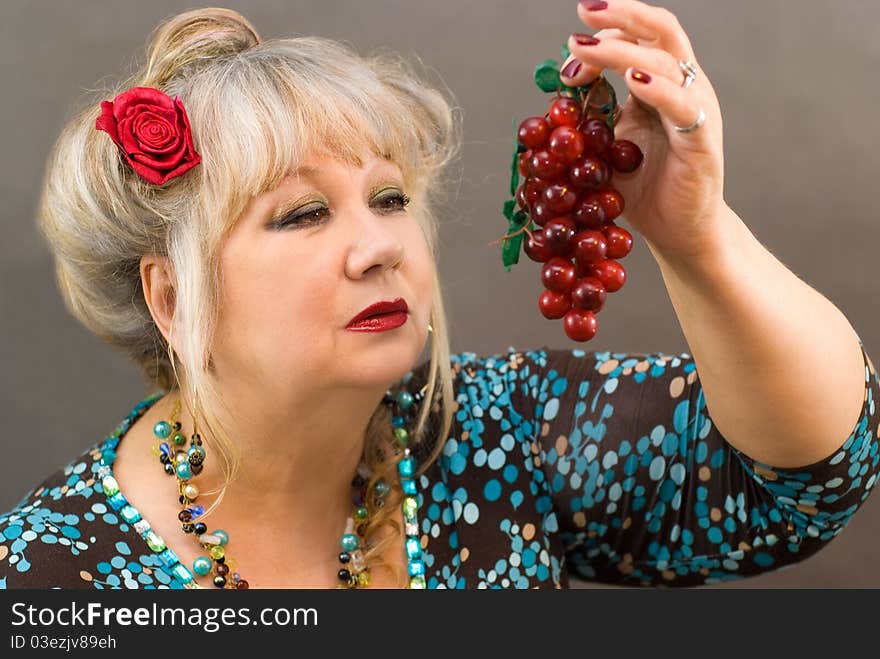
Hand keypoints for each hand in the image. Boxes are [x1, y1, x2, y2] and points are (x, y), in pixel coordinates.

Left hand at [560, 0, 727, 261]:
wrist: (678, 231)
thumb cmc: (645, 188)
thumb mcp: (608, 145)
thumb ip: (591, 118)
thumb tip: (557, 95)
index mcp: (664, 84)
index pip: (640, 37)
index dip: (606, 33)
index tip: (570, 47)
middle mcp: (685, 87)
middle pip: (661, 30)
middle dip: (620, 15)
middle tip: (582, 13)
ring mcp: (697, 109)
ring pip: (664, 61)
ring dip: (621, 50)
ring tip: (586, 48)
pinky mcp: (701, 139)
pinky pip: (681, 104)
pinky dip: (655, 87)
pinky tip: (631, 78)